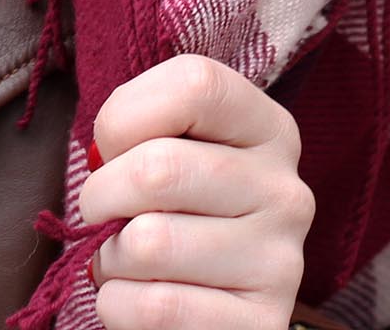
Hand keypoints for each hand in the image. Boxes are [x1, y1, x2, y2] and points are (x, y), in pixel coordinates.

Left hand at [79, 54, 313, 328]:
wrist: (207, 304)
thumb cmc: (172, 207)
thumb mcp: (168, 144)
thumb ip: (141, 126)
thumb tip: (104, 156)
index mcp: (269, 130)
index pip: (194, 84)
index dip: (126, 115)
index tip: (112, 147)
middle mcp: (287, 192)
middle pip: (158, 168)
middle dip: (102, 194)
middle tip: (103, 211)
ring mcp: (281, 264)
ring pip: (148, 244)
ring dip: (110, 257)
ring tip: (127, 260)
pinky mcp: (260, 325)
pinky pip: (154, 308)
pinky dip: (117, 305)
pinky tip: (137, 298)